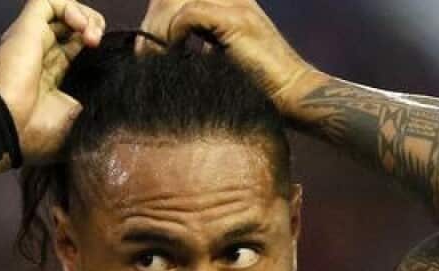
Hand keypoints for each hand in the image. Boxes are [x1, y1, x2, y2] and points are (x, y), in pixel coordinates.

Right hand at [0, 0, 106, 163]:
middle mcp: (39, 54)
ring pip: (62, 9)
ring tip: (92, 36)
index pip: (75, 46)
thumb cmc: (37, 134)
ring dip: (86, 16)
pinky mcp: (26, 28)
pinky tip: (82, 28)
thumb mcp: (75, 118)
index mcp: (50, 76)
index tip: (105, 58)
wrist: (10, 129)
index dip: (93, 44)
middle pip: (71, 26)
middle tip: (98, 44)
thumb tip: (110, 97)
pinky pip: (48, 1)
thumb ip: (89, 100)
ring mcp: (32, 40)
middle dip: (93, 27)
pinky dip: (71, 8)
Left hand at [139, 0, 315, 118]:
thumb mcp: (224, 60)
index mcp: (230, 2)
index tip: (148, 47)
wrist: (293, 94)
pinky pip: (187, 15)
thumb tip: (165, 53)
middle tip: (144, 54)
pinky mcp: (236, 20)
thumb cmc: (260, 87)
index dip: (158, 15)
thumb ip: (203, 46)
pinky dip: (173, 36)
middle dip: (152, 23)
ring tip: (153, 58)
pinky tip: (173, 56)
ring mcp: (235, 4)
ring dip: (158, 30)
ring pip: (176, 1)